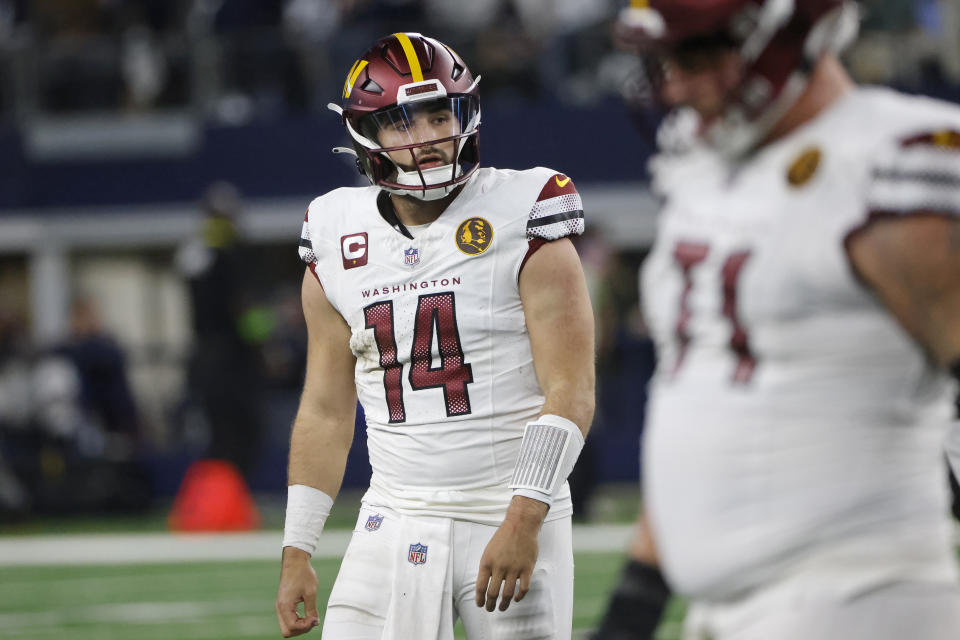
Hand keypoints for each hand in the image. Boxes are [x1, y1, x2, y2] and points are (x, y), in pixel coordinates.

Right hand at [276, 546, 320, 636]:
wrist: (295, 561)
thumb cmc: (302, 574)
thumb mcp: (311, 592)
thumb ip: (311, 610)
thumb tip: (314, 622)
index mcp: (285, 605)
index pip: (292, 627)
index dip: (305, 626)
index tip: (314, 618)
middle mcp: (280, 608)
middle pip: (287, 631)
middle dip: (301, 629)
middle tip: (313, 619)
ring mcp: (280, 606)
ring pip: (287, 626)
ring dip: (300, 625)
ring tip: (311, 616)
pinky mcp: (284, 604)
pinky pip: (288, 619)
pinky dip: (297, 620)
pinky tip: (306, 614)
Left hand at [475, 496, 548, 611]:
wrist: (520, 525)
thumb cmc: (504, 537)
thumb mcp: (489, 550)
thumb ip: (487, 567)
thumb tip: (485, 584)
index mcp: (487, 562)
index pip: (480, 586)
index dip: (479, 599)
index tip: (480, 604)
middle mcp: (499, 567)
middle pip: (493, 593)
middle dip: (490, 604)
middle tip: (490, 609)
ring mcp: (514, 568)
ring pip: (507, 594)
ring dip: (504, 604)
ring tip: (502, 607)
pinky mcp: (527, 568)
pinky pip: (523, 588)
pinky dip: (519, 597)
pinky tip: (516, 599)